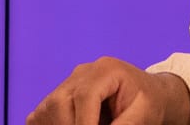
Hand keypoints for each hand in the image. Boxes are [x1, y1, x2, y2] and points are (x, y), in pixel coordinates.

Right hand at [27, 57, 189, 124]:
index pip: (84, 95)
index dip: (83, 123)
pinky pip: (41, 113)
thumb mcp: (144, 114)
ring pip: (47, 108)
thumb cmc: (148, 103)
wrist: (147, 95)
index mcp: (106, 69)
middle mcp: (82, 72)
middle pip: (59, 102)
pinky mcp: (59, 95)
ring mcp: (68, 82)